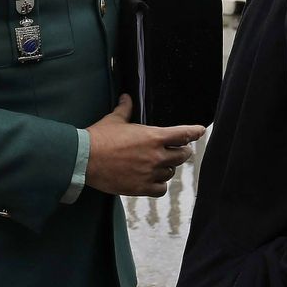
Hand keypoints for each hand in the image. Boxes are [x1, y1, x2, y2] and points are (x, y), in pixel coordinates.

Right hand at [85, 95, 204, 197]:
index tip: (200, 131)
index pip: (183, 134)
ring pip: (171, 173)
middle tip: (177, 151)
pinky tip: (153, 181)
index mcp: (153, 136)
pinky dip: (160, 185)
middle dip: (181, 152)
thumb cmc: (100, 137)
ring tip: (159, 166)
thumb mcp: (114, 120)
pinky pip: (161, 189)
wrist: (85, 159)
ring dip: (167, 168)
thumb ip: (125, 109)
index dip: (194, 132)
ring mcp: (150, 173)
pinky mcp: (142, 187)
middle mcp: (156, 156)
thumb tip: (126, 98)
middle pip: (182, 156)